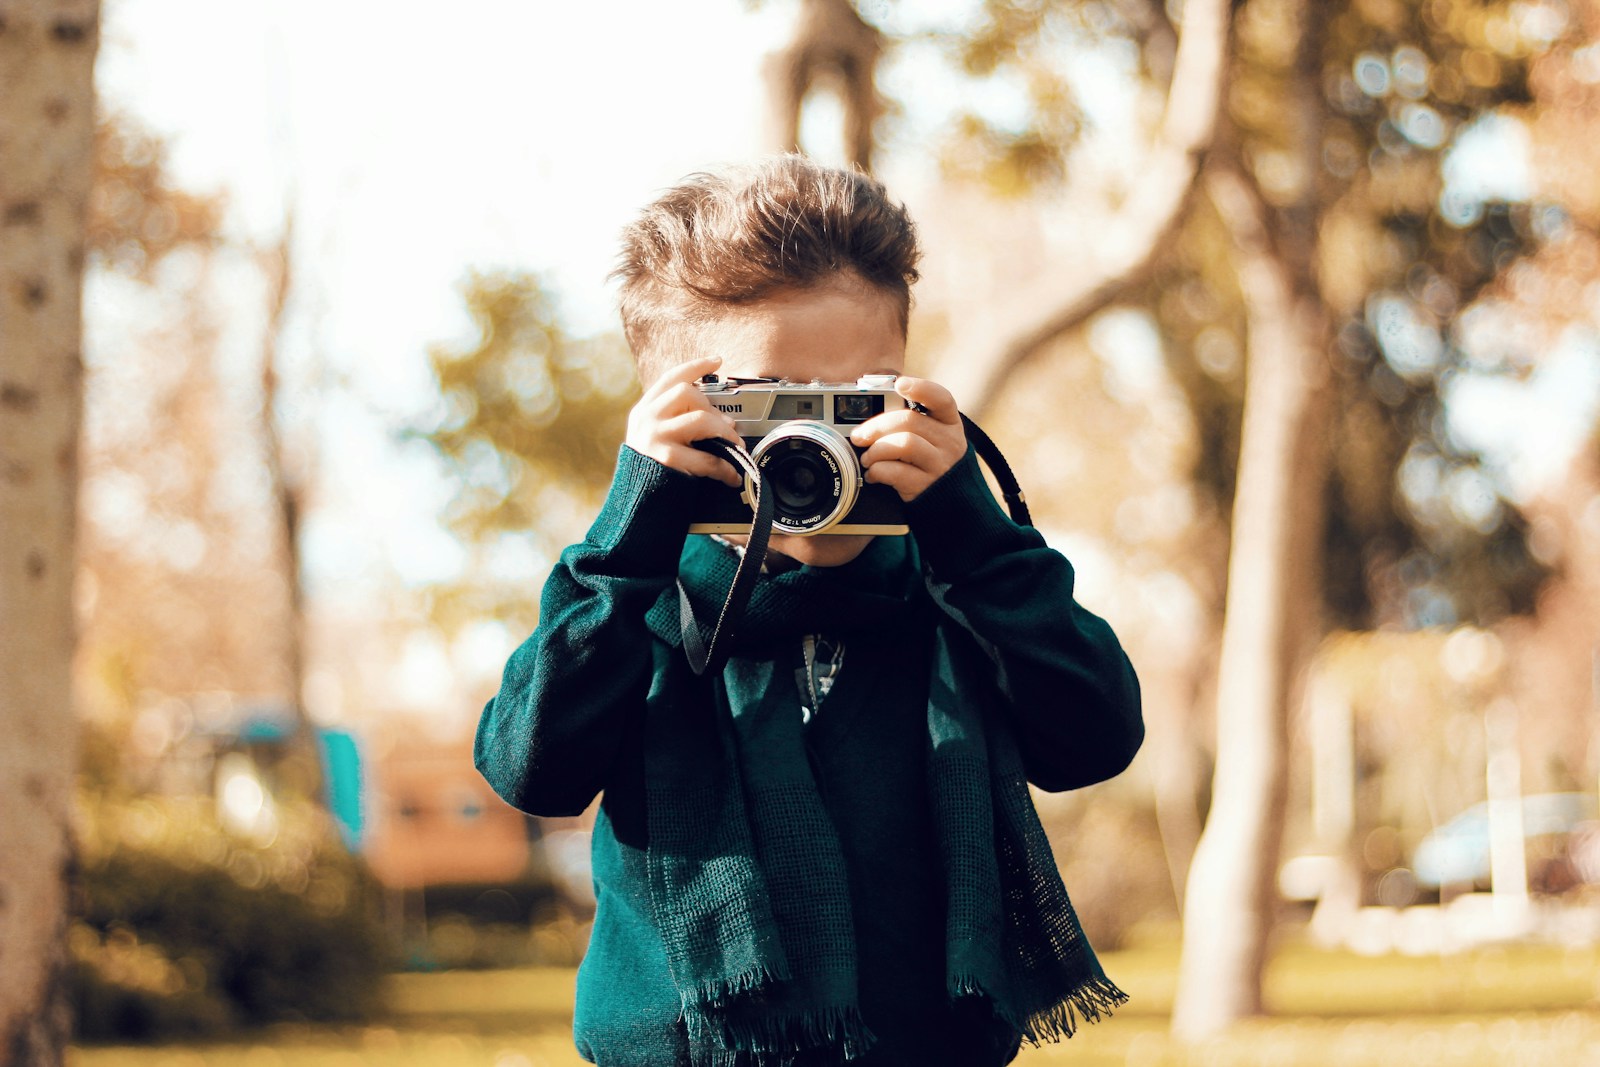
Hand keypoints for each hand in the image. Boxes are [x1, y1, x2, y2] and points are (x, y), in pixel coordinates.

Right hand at [624, 356, 743, 487]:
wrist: (632, 503)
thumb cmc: (650, 470)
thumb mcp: (652, 437)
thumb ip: (674, 421)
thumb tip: (721, 419)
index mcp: (644, 410)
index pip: (670, 377)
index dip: (695, 366)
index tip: (716, 360)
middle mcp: (646, 419)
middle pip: (686, 392)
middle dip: (713, 407)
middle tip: (726, 426)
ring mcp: (655, 437)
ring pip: (700, 419)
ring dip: (724, 432)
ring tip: (734, 447)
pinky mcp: (666, 460)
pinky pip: (706, 458)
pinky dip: (724, 468)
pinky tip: (730, 475)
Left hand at [850, 376, 966, 501]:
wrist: (948, 504)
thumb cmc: (929, 463)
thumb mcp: (930, 439)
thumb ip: (910, 423)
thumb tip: (868, 418)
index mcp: (949, 423)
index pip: (941, 398)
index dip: (921, 388)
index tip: (900, 384)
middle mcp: (949, 441)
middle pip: (910, 421)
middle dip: (876, 426)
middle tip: (859, 436)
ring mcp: (940, 465)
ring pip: (904, 444)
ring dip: (876, 450)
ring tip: (867, 459)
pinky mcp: (926, 487)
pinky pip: (896, 472)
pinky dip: (877, 471)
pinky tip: (874, 475)